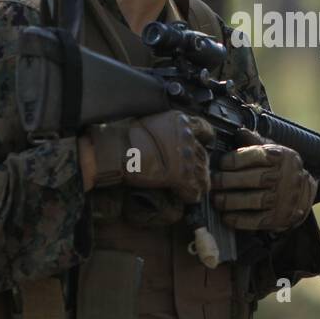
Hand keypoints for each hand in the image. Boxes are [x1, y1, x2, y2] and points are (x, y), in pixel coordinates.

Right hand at [85, 111, 215, 202]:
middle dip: (198, 166)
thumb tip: (169, 140)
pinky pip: (194, 191)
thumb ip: (167, 130)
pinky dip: (190, 195)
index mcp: (180, 121)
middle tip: (190, 174)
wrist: (114, 150)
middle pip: (203, 156)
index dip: (204, 140)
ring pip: (202, 175)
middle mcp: (188, 137)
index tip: (203, 145)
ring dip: (196, 182)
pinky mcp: (181, 177)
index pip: (205, 130)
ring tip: (189, 188)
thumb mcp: (151, 122)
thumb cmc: (124, 136)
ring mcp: (186, 157)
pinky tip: (185, 197)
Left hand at [211, 130, 316, 230]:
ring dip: (232, 201)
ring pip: (255, 201)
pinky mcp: (279, 218)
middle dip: (229, 181)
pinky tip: (226, 216)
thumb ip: (255, 142)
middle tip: (213, 182)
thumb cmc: (281, 169)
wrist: (303, 192)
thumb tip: (239, 131)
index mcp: (281, 157)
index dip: (234, 160)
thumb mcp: (273, 150)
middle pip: (254, 179)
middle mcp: (284, 177)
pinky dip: (240, 220)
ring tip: (217, 200)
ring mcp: (282, 199)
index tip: (221, 163)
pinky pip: (257, 221)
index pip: (256, 156)